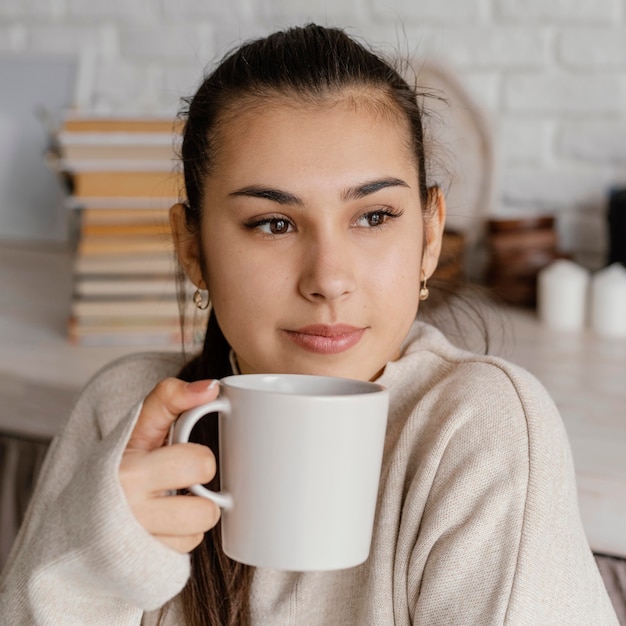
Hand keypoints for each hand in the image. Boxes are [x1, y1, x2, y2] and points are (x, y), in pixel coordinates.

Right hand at [119, 378, 220, 552]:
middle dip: (200, 490)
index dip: (200, 458)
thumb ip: (171, 398)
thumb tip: (212, 387)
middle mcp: (131, 513)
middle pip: (206, 510)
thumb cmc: (116, 465)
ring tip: (171, 503)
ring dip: (192, 515)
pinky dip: (181, 536)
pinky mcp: (144, 565)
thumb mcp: (137, 427)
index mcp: (130, 473)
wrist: (76, 520)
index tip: (186, 455)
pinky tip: (163, 523)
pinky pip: (187, 549)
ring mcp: (138, 544)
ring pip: (200, 530)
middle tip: (180, 481)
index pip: (199, 464)